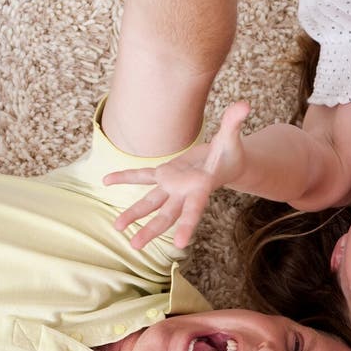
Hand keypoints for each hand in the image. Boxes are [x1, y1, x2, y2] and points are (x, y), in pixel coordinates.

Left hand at [104, 101, 250, 250]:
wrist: (226, 162)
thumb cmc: (231, 152)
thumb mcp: (233, 138)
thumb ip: (235, 123)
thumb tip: (244, 104)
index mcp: (202, 189)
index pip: (195, 210)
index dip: (187, 226)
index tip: (179, 244)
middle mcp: (185, 193)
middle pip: (167, 216)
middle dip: (151, 230)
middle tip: (135, 246)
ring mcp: (173, 186)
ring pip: (151, 204)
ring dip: (134, 215)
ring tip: (117, 228)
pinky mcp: (165, 175)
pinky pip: (142, 177)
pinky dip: (125, 178)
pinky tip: (106, 181)